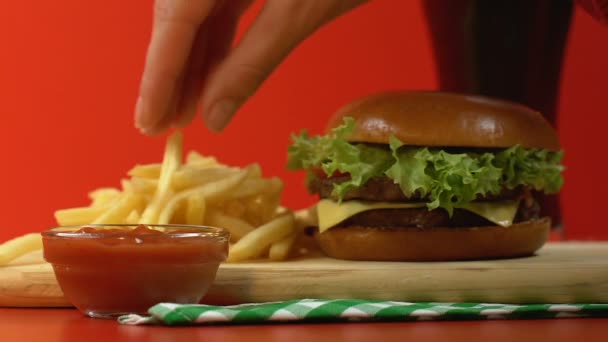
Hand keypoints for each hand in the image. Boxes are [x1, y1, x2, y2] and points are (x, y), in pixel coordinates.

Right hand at [135, 0, 367, 133]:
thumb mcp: (299, 13)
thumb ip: (252, 62)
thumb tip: (214, 116)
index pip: (175, 18)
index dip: (159, 74)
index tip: (148, 120)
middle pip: (177, 18)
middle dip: (171, 75)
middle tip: (164, 126)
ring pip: (196, 17)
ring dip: (192, 64)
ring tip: (186, 113)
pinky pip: (219, 8)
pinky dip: (216, 45)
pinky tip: (211, 79)